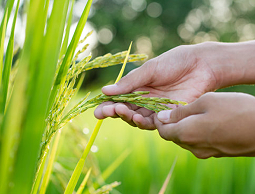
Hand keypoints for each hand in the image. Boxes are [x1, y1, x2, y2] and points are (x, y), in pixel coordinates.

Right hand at [95, 43, 218, 128]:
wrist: (201, 65)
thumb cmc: (174, 62)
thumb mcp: (149, 69)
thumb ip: (129, 82)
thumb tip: (105, 91)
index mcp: (138, 88)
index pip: (119, 99)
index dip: (108, 106)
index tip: (98, 110)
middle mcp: (145, 100)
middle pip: (126, 111)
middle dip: (114, 113)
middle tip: (107, 111)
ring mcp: (157, 109)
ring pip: (138, 119)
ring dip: (128, 118)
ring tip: (123, 112)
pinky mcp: (169, 115)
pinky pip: (155, 123)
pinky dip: (144, 122)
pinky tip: (137, 117)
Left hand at [155, 92, 254, 157]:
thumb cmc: (234, 109)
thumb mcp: (205, 102)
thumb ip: (181, 112)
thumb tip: (162, 117)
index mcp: (186, 134)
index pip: (163, 131)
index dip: (159, 121)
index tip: (160, 110)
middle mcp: (193, 147)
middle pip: (173, 136)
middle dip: (170, 124)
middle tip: (173, 110)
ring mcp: (206, 152)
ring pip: (185, 140)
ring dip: (182, 129)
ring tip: (188, 115)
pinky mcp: (217, 153)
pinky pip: (198, 143)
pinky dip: (194, 133)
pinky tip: (202, 122)